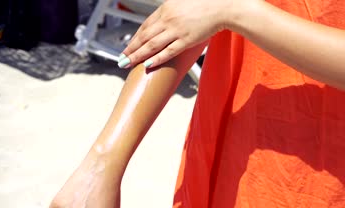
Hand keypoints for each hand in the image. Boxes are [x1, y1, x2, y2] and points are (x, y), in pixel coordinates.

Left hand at [119, 0, 238, 68]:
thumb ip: (173, 11)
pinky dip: (157, 58)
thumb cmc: (206, 4)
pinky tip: (148, 64)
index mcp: (166, 9)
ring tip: (128, 63)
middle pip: (144, 36)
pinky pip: (168, 51)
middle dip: (131, 49)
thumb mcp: (183, 3)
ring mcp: (176, 30)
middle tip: (122, 59)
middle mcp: (168, 19)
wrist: (222, 6)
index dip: (135, 38)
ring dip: (138, 55)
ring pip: (152, 45)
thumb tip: (167, 21)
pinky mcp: (186, 40)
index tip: (128, 47)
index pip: (145, 25)